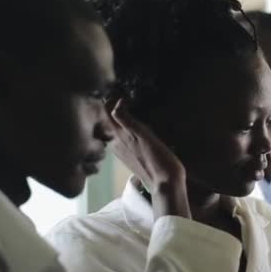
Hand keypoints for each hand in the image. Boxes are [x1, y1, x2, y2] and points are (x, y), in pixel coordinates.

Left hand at [109, 99, 190, 219]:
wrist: (166, 184)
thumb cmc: (156, 159)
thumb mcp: (142, 136)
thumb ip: (126, 119)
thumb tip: (116, 101)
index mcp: (115, 137)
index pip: (104, 113)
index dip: (108, 98)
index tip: (116, 87)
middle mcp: (115, 143)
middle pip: (107, 120)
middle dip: (111, 105)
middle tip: (121, 92)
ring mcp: (123, 150)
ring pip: (114, 128)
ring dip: (118, 116)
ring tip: (127, 104)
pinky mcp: (131, 155)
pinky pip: (123, 136)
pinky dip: (125, 126)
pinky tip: (134, 123)